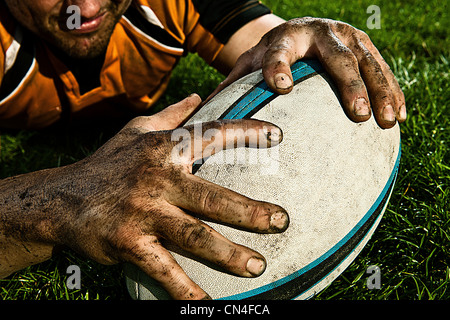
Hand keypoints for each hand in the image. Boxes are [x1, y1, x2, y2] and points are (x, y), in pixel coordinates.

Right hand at [51, 95, 288, 298]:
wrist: (59, 199)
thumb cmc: (107, 163)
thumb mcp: (136, 130)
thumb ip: (171, 115)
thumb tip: (199, 95)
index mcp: (162, 148)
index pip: (211, 134)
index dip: (246, 133)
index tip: (279, 136)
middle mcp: (155, 178)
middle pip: (212, 197)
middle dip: (250, 212)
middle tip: (282, 221)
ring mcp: (142, 213)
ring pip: (195, 236)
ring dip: (229, 255)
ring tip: (258, 267)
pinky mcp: (128, 244)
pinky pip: (164, 270)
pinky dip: (186, 290)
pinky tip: (208, 304)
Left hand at [213, 17, 406, 128]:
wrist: (299, 31)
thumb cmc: (271, 55)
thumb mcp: (250, 65)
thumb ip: (234, 86)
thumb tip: (205, 115)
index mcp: (284, 38)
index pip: (278, 52)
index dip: (278, 66)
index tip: (280, 87)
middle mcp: (319, 32)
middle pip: (337, 57)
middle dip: (349, 85)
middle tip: (357, 114)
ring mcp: (347, 37)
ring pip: (368, 62)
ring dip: (381, 91)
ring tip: (386, 120)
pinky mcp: (365, 46)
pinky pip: (383, 68)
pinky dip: (393, 90)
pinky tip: (400, 116)